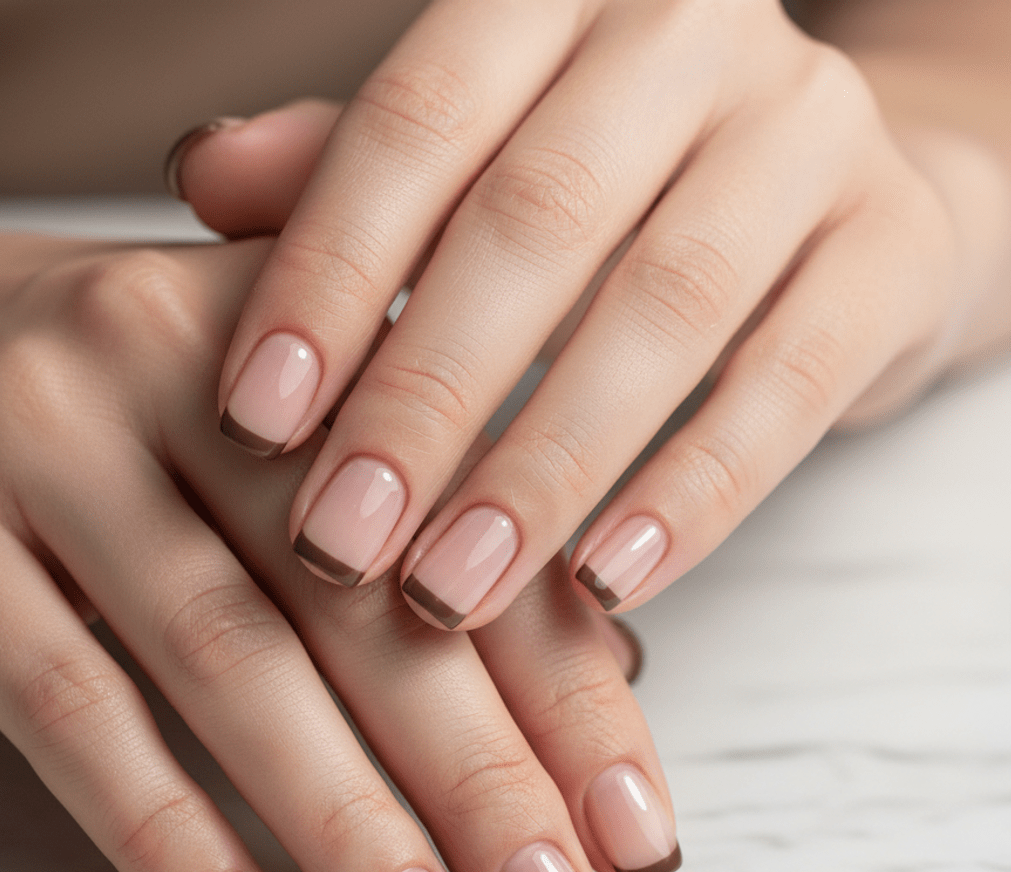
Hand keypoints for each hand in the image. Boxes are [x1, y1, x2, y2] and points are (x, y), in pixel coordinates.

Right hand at [0, 179, 677, 871]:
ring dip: (346, 827)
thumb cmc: (111, 394)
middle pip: (363, 600)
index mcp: (302, 315)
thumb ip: (430, 510)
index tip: (634, 827)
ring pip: (228, 662)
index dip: (566, 686)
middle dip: (480, 779)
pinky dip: (166, 832)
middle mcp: (175, 352)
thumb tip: (597, 665)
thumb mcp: (271, 399)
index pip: (471, 521)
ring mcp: (39, 434)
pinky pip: (65, 707)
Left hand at [212, 0, 1003, 629]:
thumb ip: (346, 174)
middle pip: (535, 223)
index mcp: (555, 0)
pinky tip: (602, 586)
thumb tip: (200, 175)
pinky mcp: (892, 251)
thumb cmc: (605, 193)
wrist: (825, 195)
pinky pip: (788, 388)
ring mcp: (810, 136)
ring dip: (541, 470)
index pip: (416, 122)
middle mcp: (689, 38)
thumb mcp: (473, 164)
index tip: (252, 421)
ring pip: (663, 310)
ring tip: (447, 591)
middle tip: (338, 543)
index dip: (326, 276)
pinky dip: (689, 495)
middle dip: (425, 400)